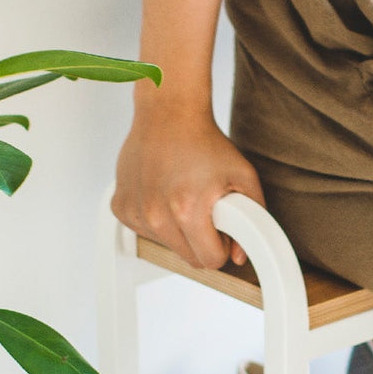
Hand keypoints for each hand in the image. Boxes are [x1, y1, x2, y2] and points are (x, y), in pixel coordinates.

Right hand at [110, 106, 266, 269]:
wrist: (168, 113)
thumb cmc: (205, 142)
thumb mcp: (243, 176)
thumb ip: (253, 219)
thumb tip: (238, 256)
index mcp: (186, 210)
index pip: (209, 260)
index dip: (222, 247)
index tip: (222, 230)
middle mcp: (155, 215)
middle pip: (188, 257)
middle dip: (202, 241)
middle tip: (206, 211)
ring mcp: (135, 211)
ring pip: (166, 245)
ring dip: (178, 231)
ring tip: (184, 197)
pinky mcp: (120, 206)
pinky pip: (144, 231)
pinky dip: (156, 220)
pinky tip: (163, 194)